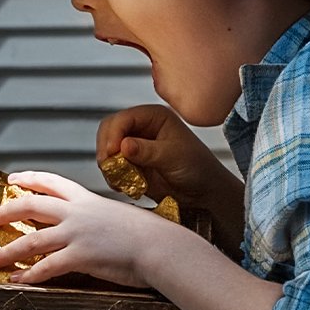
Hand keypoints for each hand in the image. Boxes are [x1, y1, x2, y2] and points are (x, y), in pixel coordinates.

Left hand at [0, 171, 199, 288]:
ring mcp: (77, 234)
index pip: (52, 182)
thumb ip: (100, 218)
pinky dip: (29, 274)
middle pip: (32, 205)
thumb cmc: (150, 236)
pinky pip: (47, 266)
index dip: (30, 178)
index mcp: (88, 199)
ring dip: (8, 249)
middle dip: (7, 211)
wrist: (162, 247)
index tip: (14, 179)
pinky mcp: (81, 256)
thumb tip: (94, 226)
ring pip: (32, 238)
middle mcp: (78, 213)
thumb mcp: (120, 216)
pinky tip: (18, 279)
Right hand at [95, 105, 244, 237]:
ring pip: (107, 149)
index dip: (114, 134)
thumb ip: (147, 151)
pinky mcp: (131, 164)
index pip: (123, 118)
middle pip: (109, 130)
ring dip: (109, 165)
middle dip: (106, 149)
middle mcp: (142, 127)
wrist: (202, 193)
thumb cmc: (197, 168)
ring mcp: (135, 146)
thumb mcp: (173, 156)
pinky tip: (124, 185)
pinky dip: (112, 176)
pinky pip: (111, 167)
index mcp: (154, 116)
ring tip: (120, 180)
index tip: (113, 152)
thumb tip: (123, 146)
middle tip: (109, 166)